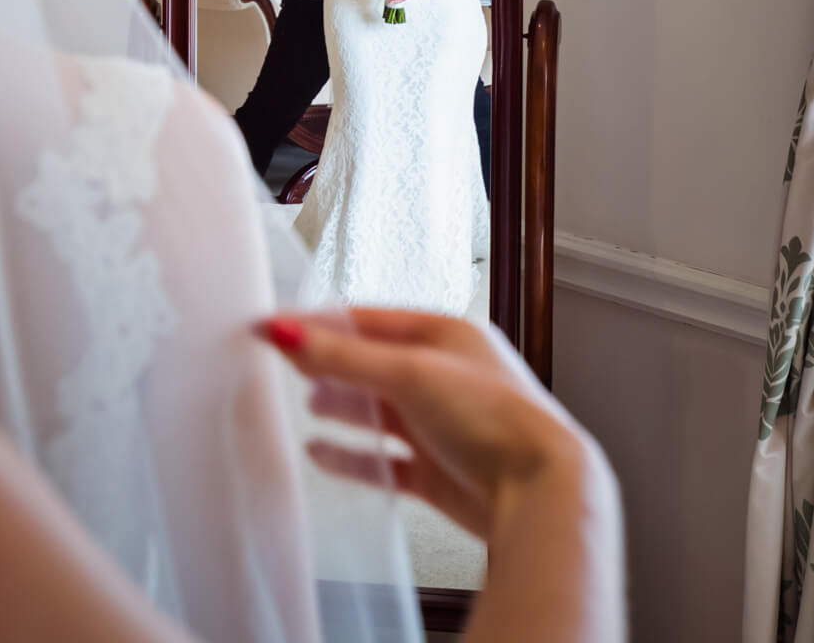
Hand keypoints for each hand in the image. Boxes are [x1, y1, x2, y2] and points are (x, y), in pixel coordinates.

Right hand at [259, 309, 608, 540]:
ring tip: (306, 406)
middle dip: (328, 365)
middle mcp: (444, 377)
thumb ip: (342, 357)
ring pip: (377, 411)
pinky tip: (322, 452)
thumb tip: (285, 331)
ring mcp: (440, 425)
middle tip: (284, 364)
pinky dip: (351, 456)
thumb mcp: (410, 373)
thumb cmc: (496, 421)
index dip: (319, 323)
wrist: (538, 493)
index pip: (368, 320)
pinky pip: (382, 460)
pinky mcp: (436, 470)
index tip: (275, 328)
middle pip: (370, 364)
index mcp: (446, 335)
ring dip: (340, 408)